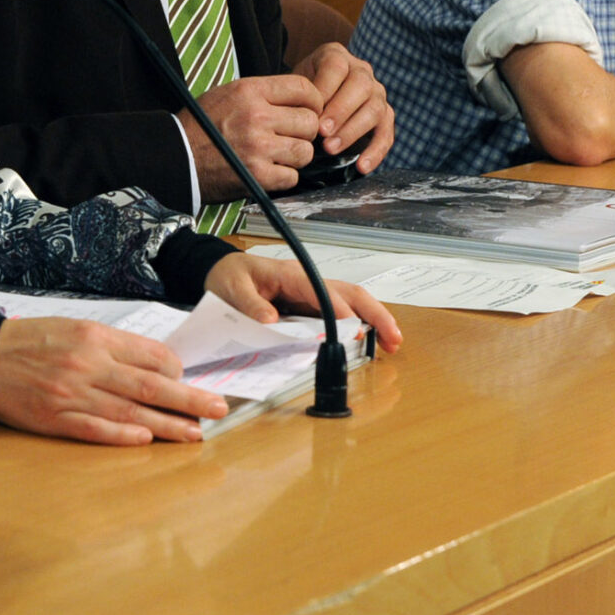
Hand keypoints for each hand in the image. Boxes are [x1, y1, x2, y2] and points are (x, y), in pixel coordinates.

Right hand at [0, 318, 226, 444]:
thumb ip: (111, 346)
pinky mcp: (54, 418)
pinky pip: (94, 428)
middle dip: (190, 399)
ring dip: (167, 425)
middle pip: (151, 384)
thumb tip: (153, 365)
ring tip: (195, 435)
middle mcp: (89, 364)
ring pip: (130, 410)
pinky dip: (121, 434)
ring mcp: (72, 393)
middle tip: (219, 409)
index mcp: (96, 338)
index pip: (151, 355)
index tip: (187, 380)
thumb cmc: (31, 341)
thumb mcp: (74, 328)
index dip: (176, 370)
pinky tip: (145, 440)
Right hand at [183, 74, 324, 198]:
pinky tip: (267, 171)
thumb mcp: (227, 94)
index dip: (313, 101)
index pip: (304, 89)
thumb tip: (298, 101)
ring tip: (278, 155)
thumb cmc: (200, 126)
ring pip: (305, 151)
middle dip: (303, 132)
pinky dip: (283, 177)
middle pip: (310, 122)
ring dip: (295, 156)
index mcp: (250, 91)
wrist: (174, 158)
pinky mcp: (258, 176)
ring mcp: (258, 147)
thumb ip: (263, 94)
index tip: (308, 111)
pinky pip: (292, 176)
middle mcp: (257, 116)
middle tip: (289, 137)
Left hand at [203, 254, 403, 352]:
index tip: (355, 330)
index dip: (340, 311)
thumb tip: (270, 321)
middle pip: (350, 293)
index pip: (321, 292)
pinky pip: (340, 312)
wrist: (222, 270)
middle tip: (393, 338)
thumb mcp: (231, 289)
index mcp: (291, 275)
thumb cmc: (229, 277)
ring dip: (374, 320)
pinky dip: (359, 325)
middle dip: (375, 314)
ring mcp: (313, 292)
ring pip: (352, 302)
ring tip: (391, 344)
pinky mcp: (311, 304)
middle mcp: (308, 281)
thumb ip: (249, 305)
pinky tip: (369, 341)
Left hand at [291, 43, 392, 169]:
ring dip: (353, 131)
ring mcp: (377, 93)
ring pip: (374, 109)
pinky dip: (376, 152)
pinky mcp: (386, 116)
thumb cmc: (299, 97)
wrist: (311, 106)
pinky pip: (386, 133)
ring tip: (331, 149)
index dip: (324, 89)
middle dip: (340, 111)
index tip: (311, 112)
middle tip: (321, 132)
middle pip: (361, 86)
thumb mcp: (294, 88)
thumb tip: (302, 117)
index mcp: (336, 57)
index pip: (336, 67)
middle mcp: (361, 71)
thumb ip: (298, 96)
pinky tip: (362, 167)